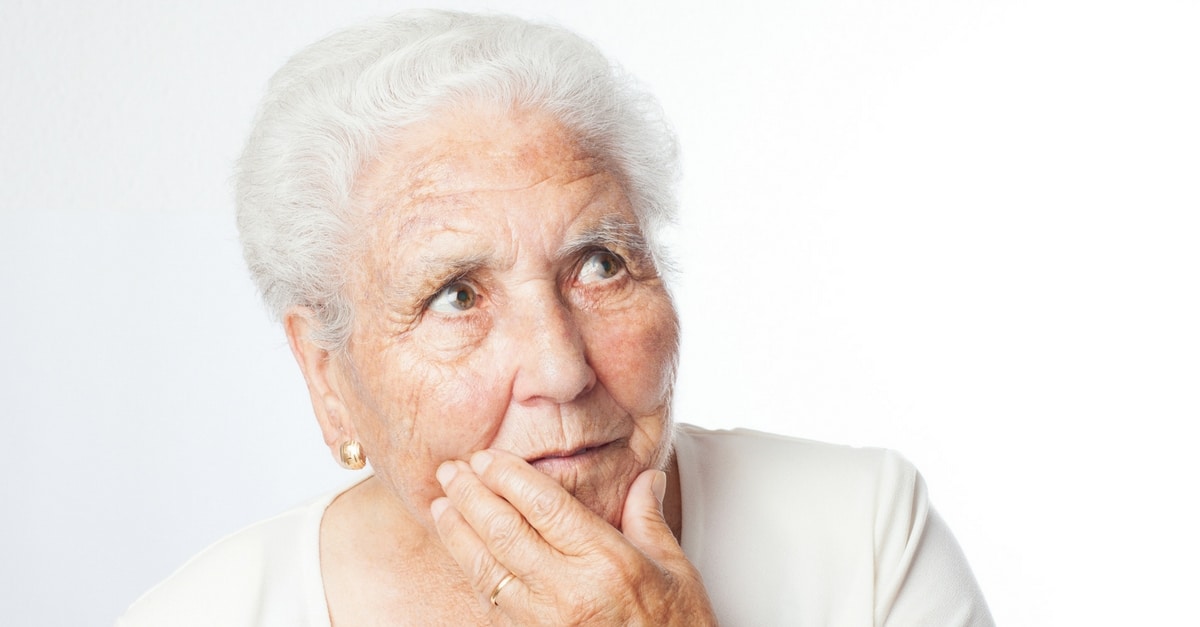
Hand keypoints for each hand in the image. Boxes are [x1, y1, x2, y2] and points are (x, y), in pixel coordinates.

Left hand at [431, 449, 717, 625]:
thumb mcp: (677, 571)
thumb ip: (649, 519)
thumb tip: (646, 478)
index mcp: (607, 562)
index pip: (544, 506)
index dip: (509, 476)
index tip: (487, 457)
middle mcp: (570, 591)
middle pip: (505, 531)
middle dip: (472, 495)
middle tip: (451, 470)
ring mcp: (545, 621)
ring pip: (487, 567)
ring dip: (458, 532)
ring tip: (442, 504)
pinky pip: (492, 603)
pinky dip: (471, 572)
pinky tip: (461, 552)